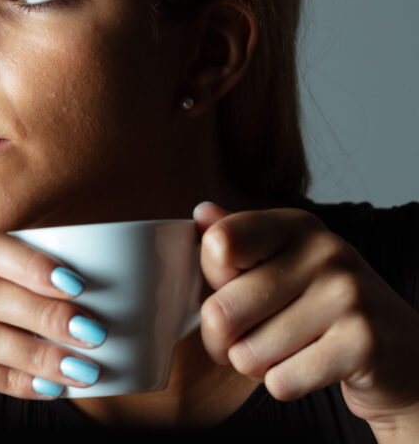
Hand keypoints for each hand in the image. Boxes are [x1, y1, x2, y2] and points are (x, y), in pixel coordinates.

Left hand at [195, 202, 418, 436]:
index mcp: (296, 226)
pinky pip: (281, 381)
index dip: (214, 283)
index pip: (218, 245)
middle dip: (223, 342)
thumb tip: (201, 214)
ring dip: (257, 366)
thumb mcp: (282, 263)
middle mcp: (325, 251)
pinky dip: (284, 384)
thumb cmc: (322, 308)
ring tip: (287, 352)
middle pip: (220, 313)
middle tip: (249, 339)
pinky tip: (309, 369)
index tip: (237, 289)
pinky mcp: (363, 343)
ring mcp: (348, 295)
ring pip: (247, 354)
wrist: (402, 354)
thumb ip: (237, 239)